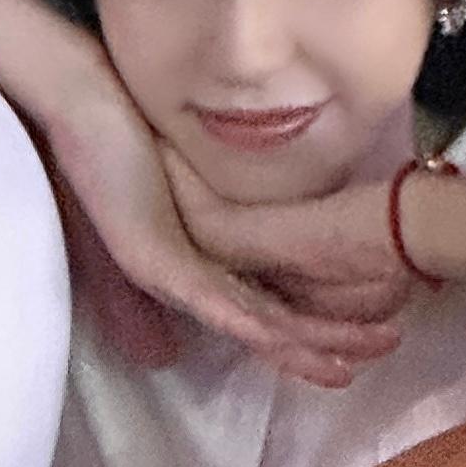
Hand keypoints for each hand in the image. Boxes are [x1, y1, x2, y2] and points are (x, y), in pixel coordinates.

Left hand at [41, 74, 401, 387]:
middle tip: (385, 351)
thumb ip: (224, 191)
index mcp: (197, 258)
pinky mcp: (156, 264)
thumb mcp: (190, 171)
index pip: (267, 301)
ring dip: (305, 345)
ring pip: (251, 323)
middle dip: (326, 342)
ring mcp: (172, 275)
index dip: (317, 320)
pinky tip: (291, 342)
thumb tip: (268, 193)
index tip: (368, 327)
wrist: (81, 104)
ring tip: (354, 362)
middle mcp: (187, 277)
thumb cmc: (129, 129)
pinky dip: (256, 325)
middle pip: (268, 322)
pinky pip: (216, 301)